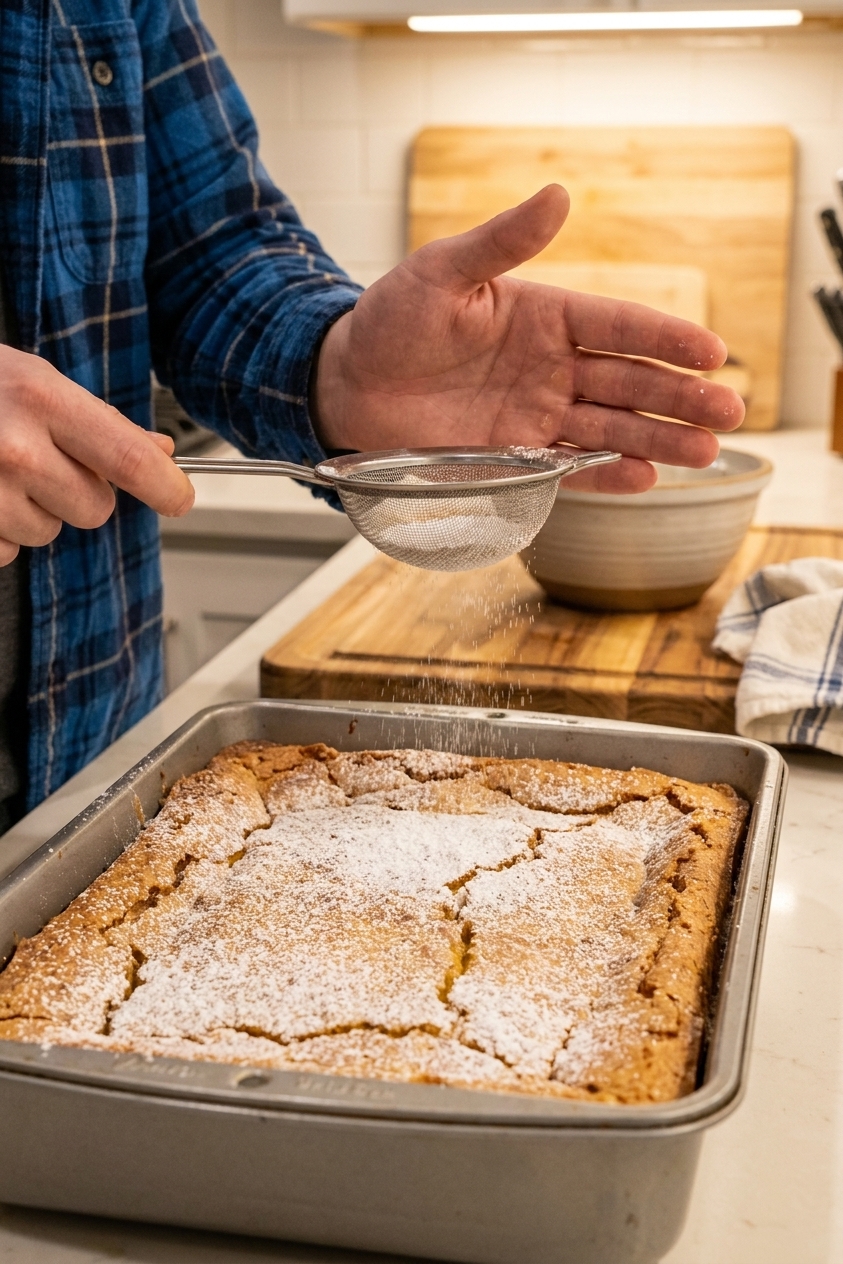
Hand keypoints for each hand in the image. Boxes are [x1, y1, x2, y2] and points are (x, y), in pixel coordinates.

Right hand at [0, 346, 193, 565]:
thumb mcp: (34, 381)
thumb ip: (99, 421)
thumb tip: (160, 452)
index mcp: (42, 401)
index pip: (132, 461)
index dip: (167, 488)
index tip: (179, 499)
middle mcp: (15, 449)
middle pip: (95, 509)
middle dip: (79, 493)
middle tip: (41, 460)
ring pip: (50, 532)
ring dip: (33, 510)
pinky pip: (6, 552)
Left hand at [313, 185, 744, 492]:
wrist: (347, 383)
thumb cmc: (393, 319)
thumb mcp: (443, 271)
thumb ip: (502, 242)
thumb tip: (558, 194)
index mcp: (545, 315)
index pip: (619, 326)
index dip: (666, 339)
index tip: (711, 352)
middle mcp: (552, 367)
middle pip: (630, 382)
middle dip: (680, 398)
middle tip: (730, 413)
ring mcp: (536, 414)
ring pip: (611, 429)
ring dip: (658, 441)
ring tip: (705, 453)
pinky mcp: (514, 457)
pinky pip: (569, 467)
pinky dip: (604, 475)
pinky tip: (644, 478)